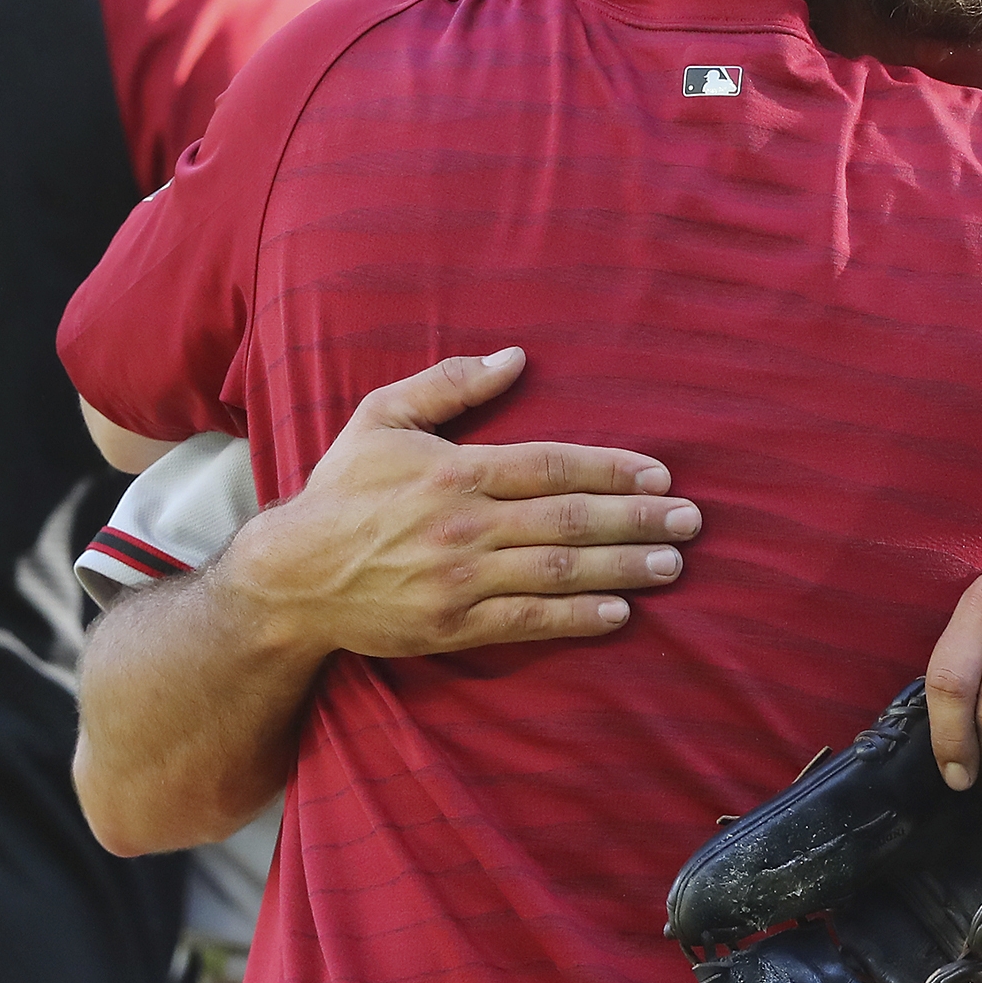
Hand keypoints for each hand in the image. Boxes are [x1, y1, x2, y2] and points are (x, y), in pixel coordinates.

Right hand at [221, 347, 700, 656]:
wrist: (289, 577)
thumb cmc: (341, 490)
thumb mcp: (382, 417)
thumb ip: (449, 383)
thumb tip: (516, 357)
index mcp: (453, 469)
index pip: (551, 465)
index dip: (612, 469)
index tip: (661, 475)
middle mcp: (464, 524)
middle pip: (569, 518)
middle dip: (637, 519)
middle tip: (691, 521)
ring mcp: (459, 579)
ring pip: (558, 570)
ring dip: (622, 567)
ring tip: (672, 564)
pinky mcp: (451, 625)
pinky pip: (527, 622)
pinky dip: (576, 618)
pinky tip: (619, 612)